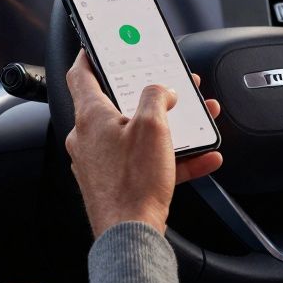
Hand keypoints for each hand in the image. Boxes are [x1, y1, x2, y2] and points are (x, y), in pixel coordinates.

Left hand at [65, 51, 222, 237]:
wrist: (130, 235)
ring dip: (167, 127)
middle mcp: (89, 138)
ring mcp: (100, 162)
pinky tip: (202, 157)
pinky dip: (172, 158)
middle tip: (168, 88)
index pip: (81, 75)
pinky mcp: (115, 182)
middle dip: (149, 96)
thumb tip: (161, 91)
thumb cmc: (133, 184)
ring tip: (195, 124)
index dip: (90, 56)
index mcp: (91, 116)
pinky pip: (146, 162)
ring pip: (136, 135)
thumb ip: (156, 97)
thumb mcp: (153, 126)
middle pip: (117, 105)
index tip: (97, 47)